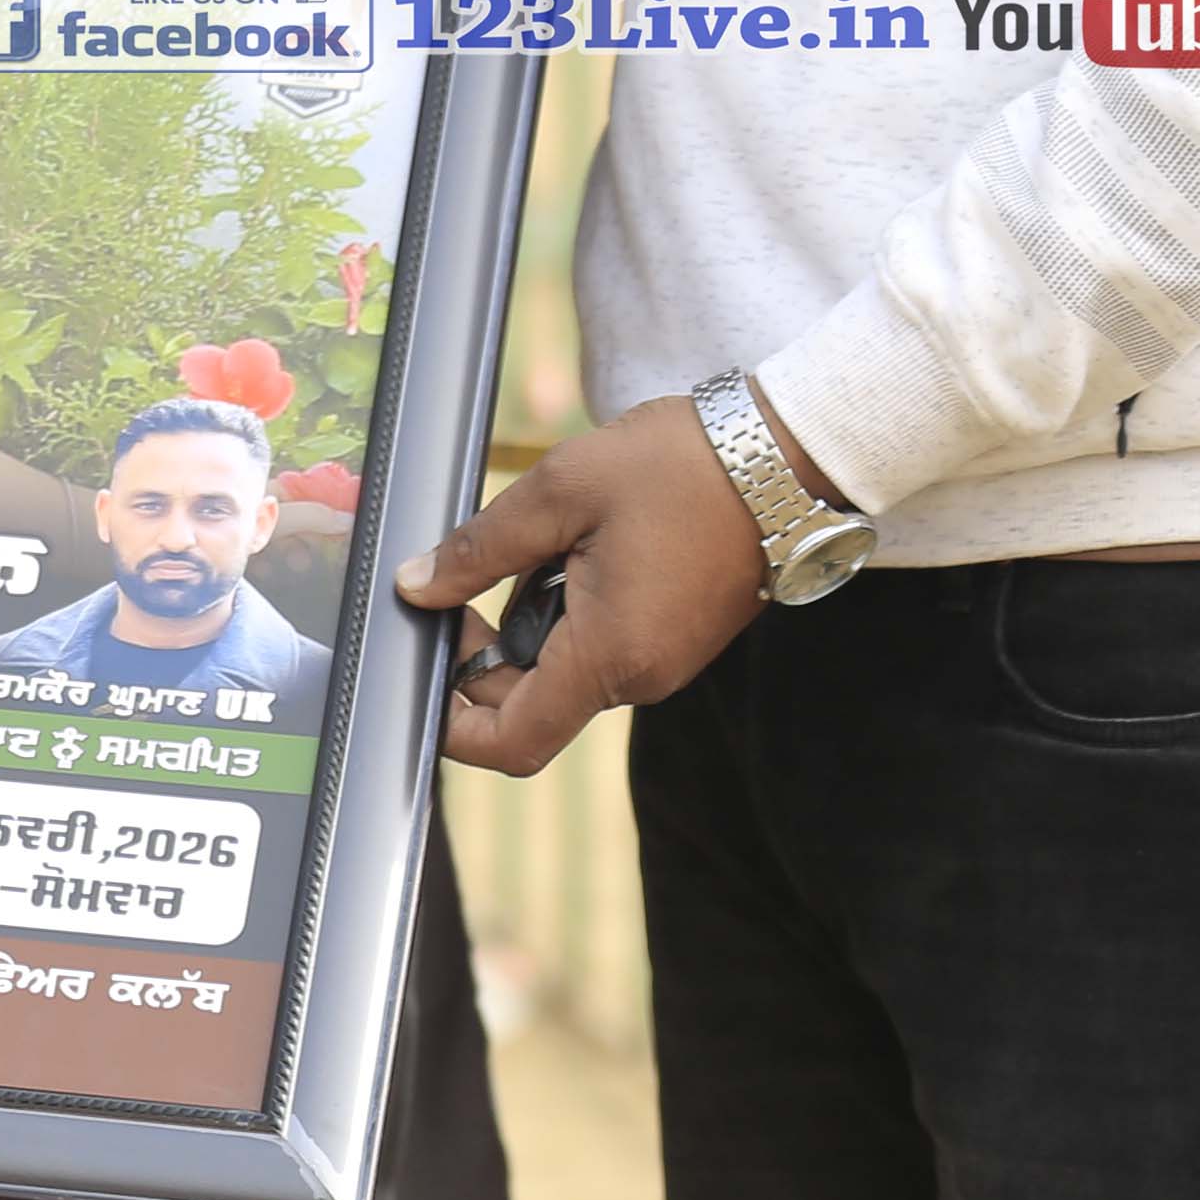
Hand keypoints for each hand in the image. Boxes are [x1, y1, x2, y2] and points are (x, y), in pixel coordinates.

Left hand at [388, 391, 784, 774]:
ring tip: (541, 541)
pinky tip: (575, 546)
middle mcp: (642, 677)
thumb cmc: (677, 466)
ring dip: (527, 619)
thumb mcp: (559, 489)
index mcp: (611, 655)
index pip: (514, 742)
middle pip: (529, 703)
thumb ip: (479, 548)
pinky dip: (566, 608)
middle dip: (483, 652)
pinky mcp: (674, 639)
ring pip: (562, 669)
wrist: (782, 456)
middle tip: (467, 572)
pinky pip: (599, 646)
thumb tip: (416, 588)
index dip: (454, 724)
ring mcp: (663, 662)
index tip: (427, 662)